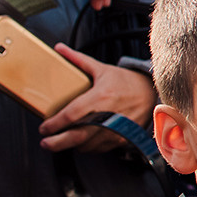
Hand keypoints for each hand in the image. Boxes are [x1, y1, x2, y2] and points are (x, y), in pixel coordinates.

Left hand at [38, 45, 155, 151]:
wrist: (152, 93)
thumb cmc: (126, 81)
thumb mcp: (102, 69)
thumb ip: (78, 60)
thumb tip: (59, 48)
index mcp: (100, 97)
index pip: (71, 115)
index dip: (54, 124)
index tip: (44, 127)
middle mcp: (108, 116)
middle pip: (77, 136)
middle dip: (57, 142)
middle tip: (45, 142)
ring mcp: (116, 129)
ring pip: (87, 145)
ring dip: (72, 145)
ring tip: (61, 141)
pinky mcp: (123, 138)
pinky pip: (100, 148)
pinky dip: (88, 147)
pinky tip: (81, 142)